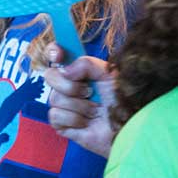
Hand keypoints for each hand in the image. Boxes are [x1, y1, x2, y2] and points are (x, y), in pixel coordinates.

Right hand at [44, 42, 115, 156]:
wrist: (127, 126)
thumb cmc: (121, 100)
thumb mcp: (109, 74)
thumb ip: (87, 64)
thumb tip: (65, 71)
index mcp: (77, 70)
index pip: (55, 53)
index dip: (52, 51)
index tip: (58, 56)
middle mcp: (67, 85)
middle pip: (50, 76)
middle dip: (70, 86)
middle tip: (89, 92)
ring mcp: (63, 105)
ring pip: (54, 99)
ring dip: (79, 106)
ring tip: (95, 111)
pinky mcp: (61, 125)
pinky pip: (55, 116)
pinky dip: (74, 120)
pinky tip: (86, 123)